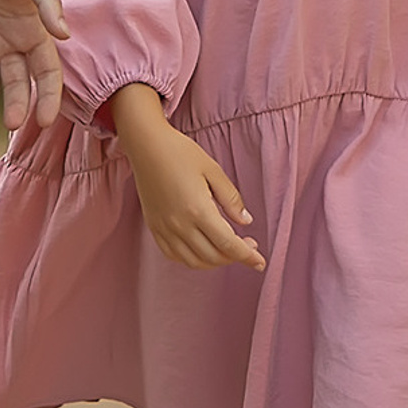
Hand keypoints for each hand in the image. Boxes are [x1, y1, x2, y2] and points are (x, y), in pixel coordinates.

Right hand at [112, 85, 264, 270]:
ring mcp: (165, 229)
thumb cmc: (181, 152)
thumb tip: (246, 221)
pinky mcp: (154, 228)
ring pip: (194, 261)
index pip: (228, 244)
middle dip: (234, 257)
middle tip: (248, 246)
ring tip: (227, 249)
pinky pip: (174, 256)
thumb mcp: (213, 169)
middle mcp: (180, 225)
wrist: (146, 145)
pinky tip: (202, 250)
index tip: (260, 262)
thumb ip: (231, 198)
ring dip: (215, 261)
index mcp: (198, 210)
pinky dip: (192, 260)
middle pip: (213, 256)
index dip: (247, 256)